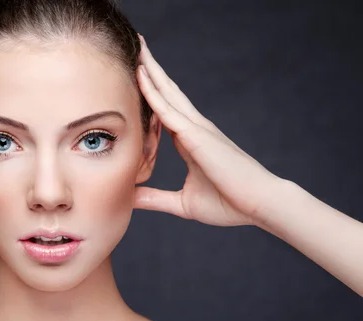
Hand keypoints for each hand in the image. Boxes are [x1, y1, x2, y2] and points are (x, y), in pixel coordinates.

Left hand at [134, 34, 283, 226]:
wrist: (259, 205)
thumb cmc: (229, 204)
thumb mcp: (183, 203)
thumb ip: (156, 199)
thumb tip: (130, 199)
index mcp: (190, 142)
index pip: (164, 112)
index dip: (150, 93)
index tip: (134, 78)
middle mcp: (194, 129)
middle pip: (167, 93)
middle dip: (151, 70)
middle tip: (137, 46)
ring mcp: (197, 129)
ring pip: (168, 93)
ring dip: (151, 70)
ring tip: (138, 47)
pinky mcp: (198, 136)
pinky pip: (170, 110)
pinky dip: (154, 93)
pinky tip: (141, 76)